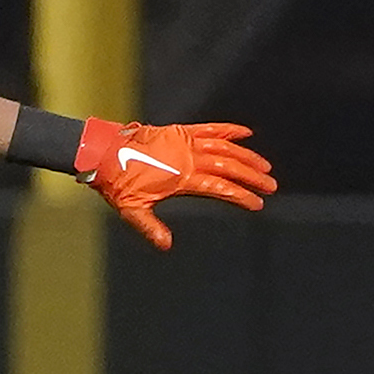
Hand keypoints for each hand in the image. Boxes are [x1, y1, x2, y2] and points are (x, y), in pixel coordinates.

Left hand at [76, 119, 275, 251]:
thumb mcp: (132, 209)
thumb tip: (166, 245)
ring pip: (224, 147)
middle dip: (252, 177)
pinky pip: (209, 128)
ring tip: (265, 166)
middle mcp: (187, 157)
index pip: (220, 187)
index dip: (240, 195)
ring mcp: (184, 142)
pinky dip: (228, 129)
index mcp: (181, 177)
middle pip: (229, 166)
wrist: (102, 151)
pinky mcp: (178, 131)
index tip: (257, 203)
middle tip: (271, 186)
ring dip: (247, 156)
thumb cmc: (117, 181)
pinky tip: (246, 133)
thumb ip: (151, 227)